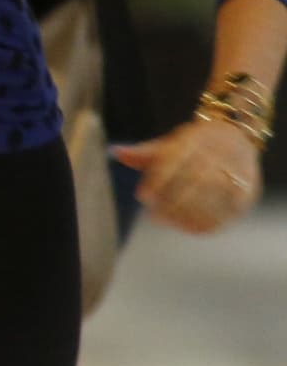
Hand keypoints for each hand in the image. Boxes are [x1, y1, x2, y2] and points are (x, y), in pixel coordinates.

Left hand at [114, 119, 264, 235]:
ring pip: (216, 194)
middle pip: (198, 178)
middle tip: (153, 217)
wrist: (238, 137)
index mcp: (198, 137)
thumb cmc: (194, 145)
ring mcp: (239, 171)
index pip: (178, 159)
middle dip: (173, 201)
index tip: (143, 197)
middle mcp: (222, 152)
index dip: (159, 180)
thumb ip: (145, 152)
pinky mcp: (249, 190)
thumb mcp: (169, 143)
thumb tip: (115, 151)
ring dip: (190, 212)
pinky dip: (210, 221)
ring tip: (168, 222)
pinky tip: (189, 228)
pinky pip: (232, 209)